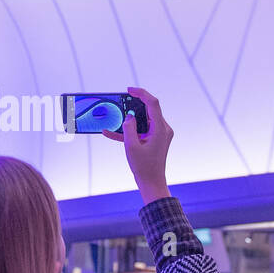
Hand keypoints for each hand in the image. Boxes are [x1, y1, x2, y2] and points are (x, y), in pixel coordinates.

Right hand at [103, 86, 172, 203]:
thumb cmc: (143, 167)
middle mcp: (163, 129)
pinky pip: (141, 130)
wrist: (152, 183)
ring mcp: (160, 134)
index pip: (153, 103)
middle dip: (133, 105)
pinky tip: (110, 133)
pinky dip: (129, 131)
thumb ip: (129, 128)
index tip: (129, 90)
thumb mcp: (131, 146)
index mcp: (160, 129)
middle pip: (148, 110)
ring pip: (143, 120)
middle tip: (120, 102)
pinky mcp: (155, 139)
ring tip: (114, 118)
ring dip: (128, 120)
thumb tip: (129, 116)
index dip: (141, 93)